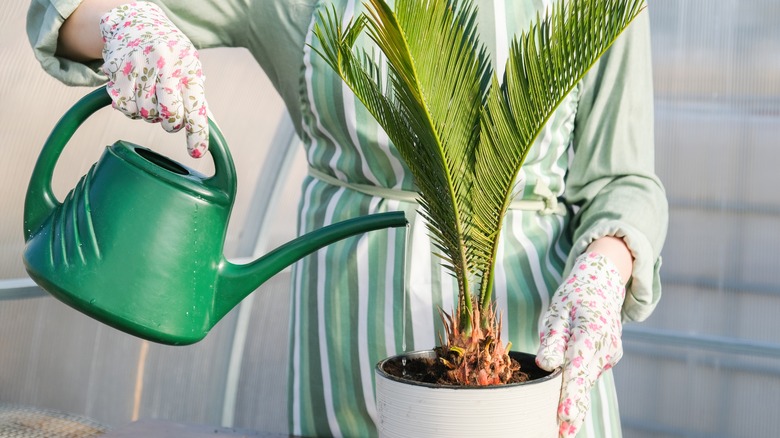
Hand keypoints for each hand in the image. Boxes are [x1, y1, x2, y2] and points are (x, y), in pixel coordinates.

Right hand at [99, 1, 207, 157]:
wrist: (134, 21)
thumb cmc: (169, 51)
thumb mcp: (188, 68)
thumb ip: (196, 97)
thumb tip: (211, 131)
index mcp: (188, 66)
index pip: (195, 107)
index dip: (196, 133)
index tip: (197, 152)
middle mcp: (164, 64)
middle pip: (168, 116)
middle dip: (170, 122)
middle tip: (168, 114)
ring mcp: (139, 66)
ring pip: (145, 114)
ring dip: (149, 114)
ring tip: (150, 95)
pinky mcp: (117, 71)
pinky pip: (125, 108)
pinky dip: (131, 108)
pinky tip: (136, 93)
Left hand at [536, 251, 625, 436]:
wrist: (603, 285)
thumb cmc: (574, 297)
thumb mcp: (557, 311)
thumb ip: (552, 339)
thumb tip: (546, 364)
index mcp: (590, 330)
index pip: (577, 367)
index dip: (570, 393)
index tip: (564, 415)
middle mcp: (604, 346)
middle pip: (584, 381)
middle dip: (574, 409)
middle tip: (563, 433)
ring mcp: (610, 353)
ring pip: (588, 380)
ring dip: (577, 403)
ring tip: (564, 429)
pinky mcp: (609, 358)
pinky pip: (590, 374)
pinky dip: (580, 388)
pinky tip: (571, 403)